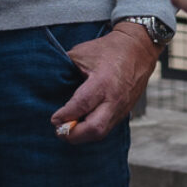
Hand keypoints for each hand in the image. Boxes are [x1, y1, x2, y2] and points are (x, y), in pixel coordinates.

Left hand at [49, 24, 158, 144]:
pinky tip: (81, 126)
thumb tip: (48, 82)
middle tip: (59, 131)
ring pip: (102, 132)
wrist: (138, 49)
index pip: (81, 106)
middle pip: (95, 128)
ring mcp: (122, 107)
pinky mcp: (125, 111)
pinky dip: (93, 131)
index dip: (65, 116)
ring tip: (68, 130)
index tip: (53, 119)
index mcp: (103, 82)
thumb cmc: (108, 50)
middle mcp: (114, 99)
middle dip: (74, 135)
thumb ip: (66, 68)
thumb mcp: (82, 53)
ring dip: (83, 136)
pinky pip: (108, 128)